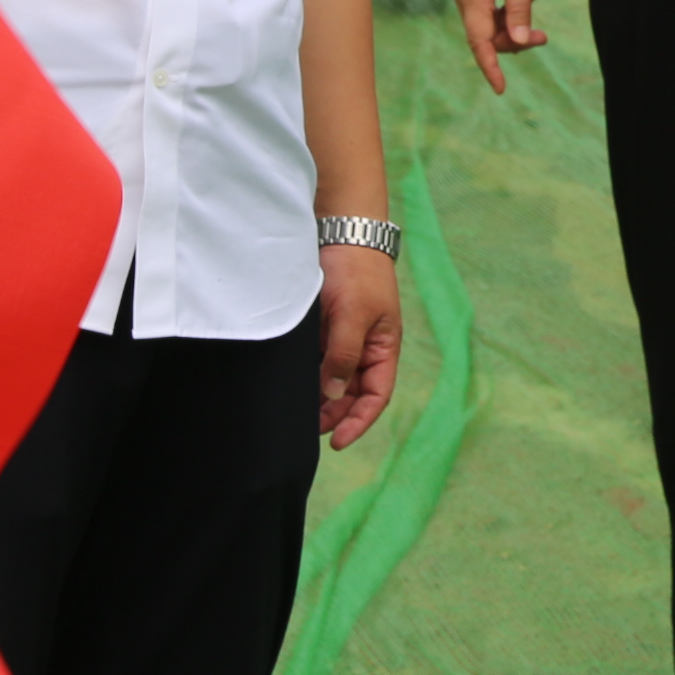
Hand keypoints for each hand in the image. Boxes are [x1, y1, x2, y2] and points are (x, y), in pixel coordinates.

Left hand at [316, 238, 401, 448]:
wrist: (341, 232)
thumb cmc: (356, 271)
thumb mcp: (352, 314)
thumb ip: (343, 355)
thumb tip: (332, 394)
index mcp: (383, 348)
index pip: (376, 396)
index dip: (359, 422)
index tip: (336, 442)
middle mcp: (365, 348)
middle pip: (352, 394)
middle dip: (334, 414)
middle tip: (307, 428)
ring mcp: (343, 339)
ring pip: (332, 381)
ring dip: (318, 398)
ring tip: (296, 412)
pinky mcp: (324, 329)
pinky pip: (317, 362)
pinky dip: (307, 377)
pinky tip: (291, 385)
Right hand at [449, 0, 546, 88]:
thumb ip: (519, 10)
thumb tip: (516, 43)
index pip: (480, 42)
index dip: (491, 67)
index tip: (501, 89)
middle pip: (484, 33)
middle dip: (512, 41)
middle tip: (543, 38)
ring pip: (486, 20)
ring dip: (511, 23)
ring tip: (538, 16)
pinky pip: (486, 3)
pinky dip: (506, 6)